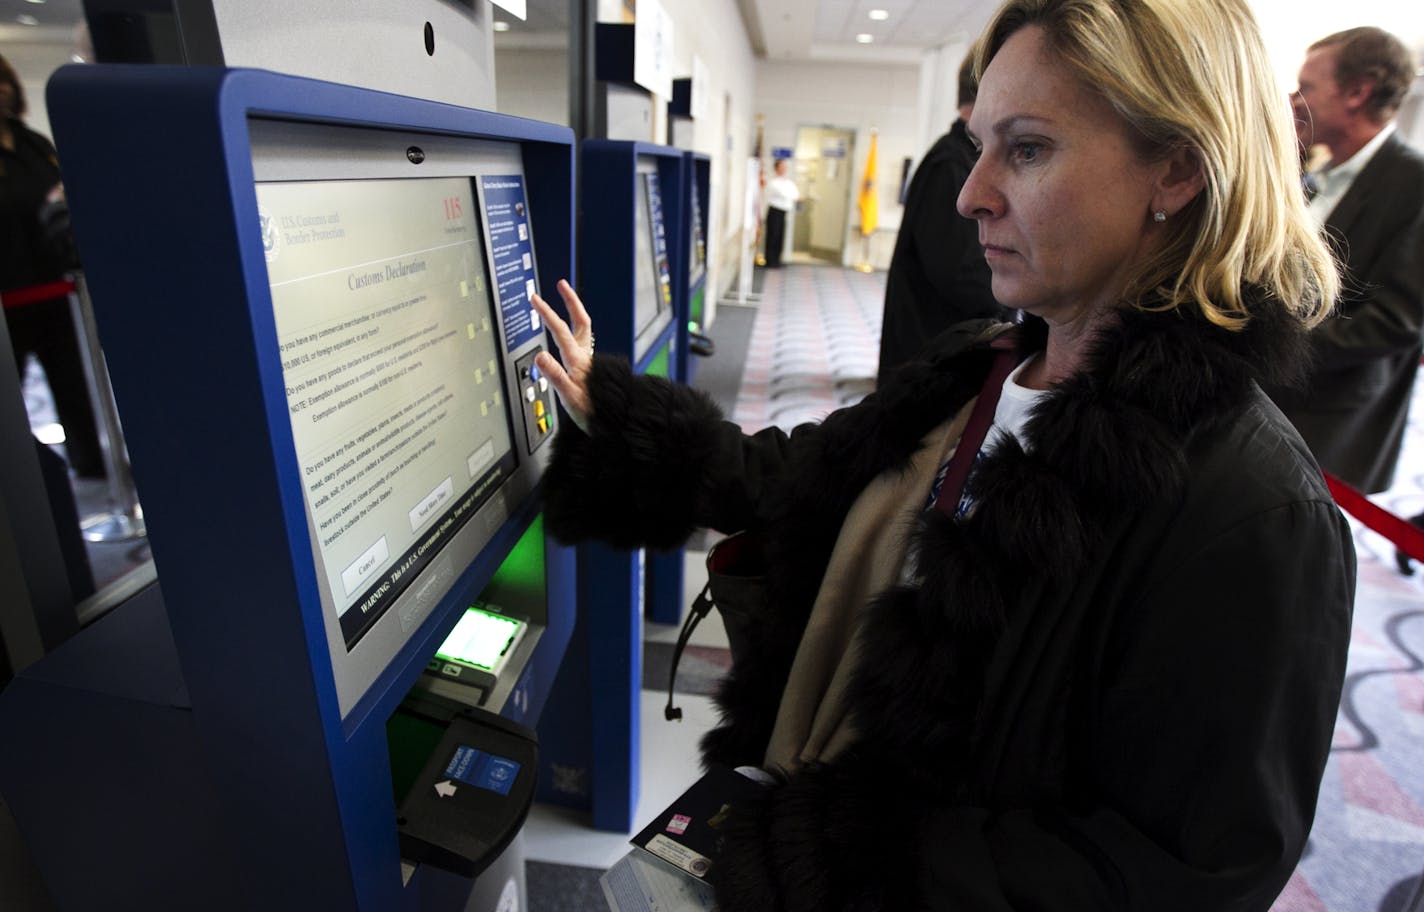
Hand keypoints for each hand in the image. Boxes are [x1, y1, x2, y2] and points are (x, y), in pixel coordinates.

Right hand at [531, 279, 595, 433]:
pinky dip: (577, 329)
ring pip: (584, 329)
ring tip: (567, 299)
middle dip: (570, 301)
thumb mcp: (569, 397)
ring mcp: (591, 361)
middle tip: (561, 284)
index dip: (547, 313)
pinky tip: (573, 332)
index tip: (535, 299)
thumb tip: (540, 356)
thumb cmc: (593, 413)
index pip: (560, 331)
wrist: (615, 422)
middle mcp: (586, 357)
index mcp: (577, 361)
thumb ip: (555, 375)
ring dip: (575, 312)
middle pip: (580, 321)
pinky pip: (584, 341)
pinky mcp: (593, 367)